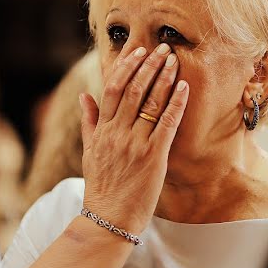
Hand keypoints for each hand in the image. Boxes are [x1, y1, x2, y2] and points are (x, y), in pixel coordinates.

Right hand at [79, 43, 188, 233]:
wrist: (108, 219)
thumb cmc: (101, 187)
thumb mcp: (89, 152)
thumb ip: (88, 122)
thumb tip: (84, 95)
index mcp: (102, 130)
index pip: (112, 89)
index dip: (126, 67)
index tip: (138, 51)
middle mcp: (117, 133)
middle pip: (133, 90)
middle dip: (149, 66)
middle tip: (162, 48)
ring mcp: (135, 144)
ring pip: (150, 102)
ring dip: (164, 78)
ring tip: (174, 60)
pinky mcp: (154, 157)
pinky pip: (167, 124)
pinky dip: (176, 103)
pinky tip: (184, 87)